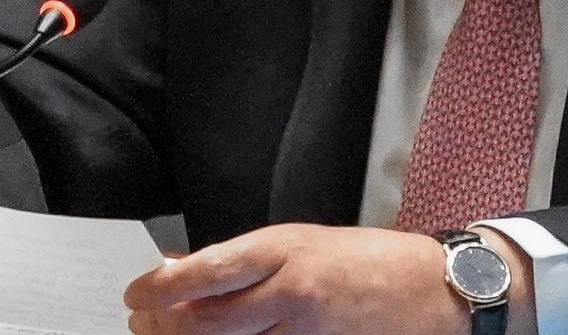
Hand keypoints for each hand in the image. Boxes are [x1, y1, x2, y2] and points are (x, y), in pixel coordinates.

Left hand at [123, 224, 535, 334]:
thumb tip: (182, 270)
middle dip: (166, 328)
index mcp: (284, 250)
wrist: (432, 289)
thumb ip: (243, 261)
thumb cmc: (364, 261)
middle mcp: (293, 291)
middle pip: (210, 322)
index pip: (207, 270)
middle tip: (142, 326)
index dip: (162, 287)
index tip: (134, 294)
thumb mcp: (300, 243)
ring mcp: (308, 333)